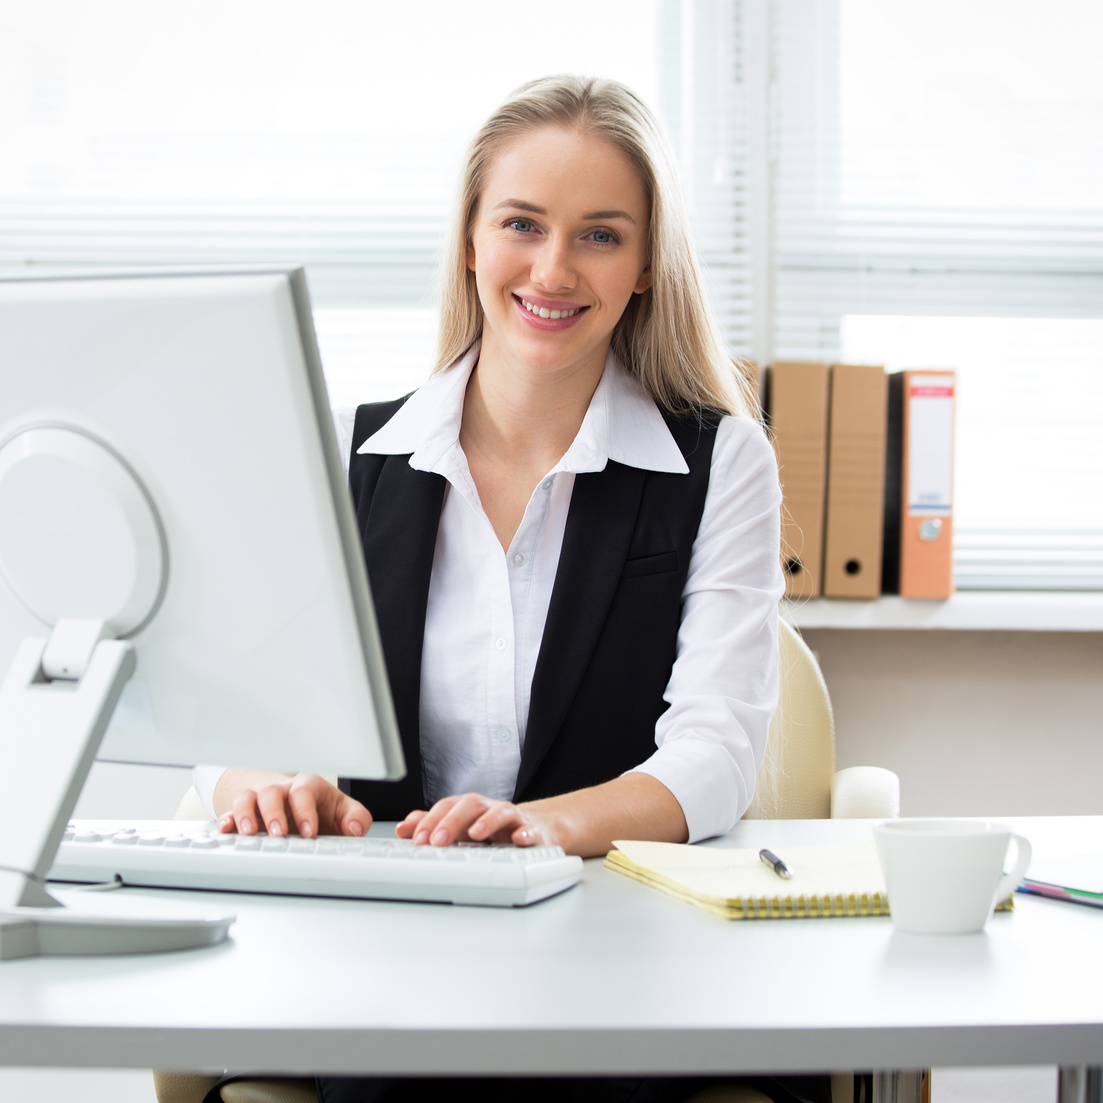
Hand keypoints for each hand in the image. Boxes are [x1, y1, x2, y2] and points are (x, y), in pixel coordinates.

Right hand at [216, 773, 370, 839]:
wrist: (300, 803)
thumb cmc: (322, 808)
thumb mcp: (343, 811)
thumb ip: (356, 818)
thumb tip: (354, 828)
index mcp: (307, 787)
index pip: (304, 792)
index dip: (305, 811)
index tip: (309, 833)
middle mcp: (282, 791)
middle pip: (271, 792)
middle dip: (274, 813)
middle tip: (279, 835)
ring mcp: (261, 802)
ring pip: (247, 798)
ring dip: (245, 815)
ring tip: (250, 834)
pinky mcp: (246, 815)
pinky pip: (230, 812)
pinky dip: (226, 821)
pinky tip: (226, 831)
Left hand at [395, 793, 561, 848]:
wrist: (535, 829)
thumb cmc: (493, 829)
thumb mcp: (461, 828)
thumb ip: (432, 826)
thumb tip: (402, 828)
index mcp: (469, 809)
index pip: (447, 806)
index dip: (431, 820)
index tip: (418, 839)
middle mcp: (488, 809)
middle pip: (470, 805)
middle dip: (452, 822)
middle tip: (437, 841)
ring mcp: (512, 819)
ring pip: (500, 812)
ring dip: (487, 821)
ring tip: (475, 834)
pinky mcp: (533, 831)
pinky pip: (530, 830)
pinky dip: (526, 834)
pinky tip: (520, 840)